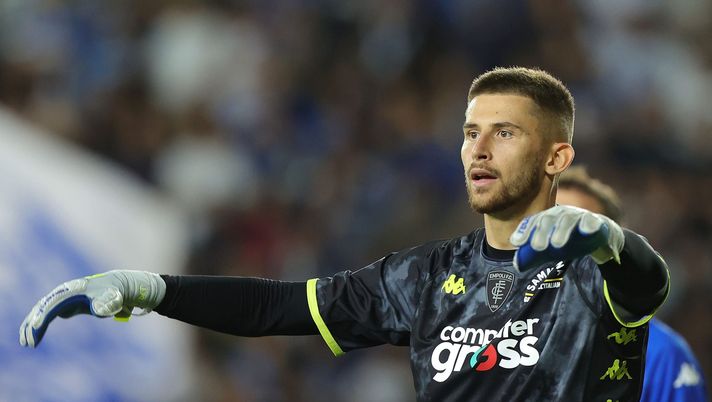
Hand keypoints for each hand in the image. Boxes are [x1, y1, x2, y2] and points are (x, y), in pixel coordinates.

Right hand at [19, 270, 165, 347]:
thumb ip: (105, 304)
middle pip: (43, 307)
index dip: (43, 315)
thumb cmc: (114, 294)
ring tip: (25, 343)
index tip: (35, 327)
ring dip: (31, 326)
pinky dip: (39, 325)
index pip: (54, 303)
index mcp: (73, 290)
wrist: (117, 288)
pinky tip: (34, 337)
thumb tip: (97, 309)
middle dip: (33, 324)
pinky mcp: (64, 305)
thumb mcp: (112, 299)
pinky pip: (47, 315)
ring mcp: (62, 298)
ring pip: (41, 311)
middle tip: (27, 342)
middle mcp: (64, 292)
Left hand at [510, 205, 623, 270]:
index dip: (524, 231)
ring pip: (567, 220)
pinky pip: (591, 220)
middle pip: (548, 220)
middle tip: (537, 247)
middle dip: (541, 233)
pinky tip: (585, 231)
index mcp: (547, 218)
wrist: (596, 236)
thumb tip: (517, 265)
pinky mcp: (595, 221)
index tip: (517, 243)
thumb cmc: (567, 240)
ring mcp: (577, 215)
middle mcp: (560, 213)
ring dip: (561, 231)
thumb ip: (533, 255)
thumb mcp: (550, 248)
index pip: (533, 222)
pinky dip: (588, 224)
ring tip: (556, 244)